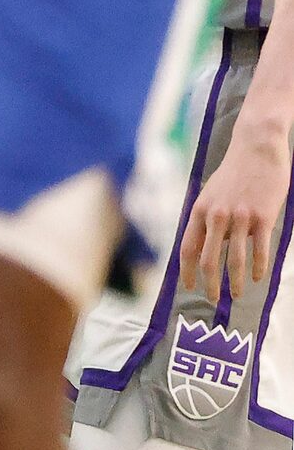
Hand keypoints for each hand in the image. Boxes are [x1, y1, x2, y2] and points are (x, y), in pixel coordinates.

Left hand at [183, 124, 289, 301]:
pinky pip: (259, 249)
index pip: (187, 247)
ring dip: (234, 282)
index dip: (186, 270)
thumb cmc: (235, 174)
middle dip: (209, 283)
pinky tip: (256, 278)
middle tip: (214, 300)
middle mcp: (216, 215)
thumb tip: (211, 247)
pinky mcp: (262, 217)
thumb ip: (211, 220)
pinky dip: (257, 267)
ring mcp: (240, 217)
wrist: (256, 149)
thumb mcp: (213, 195)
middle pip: (208, 259)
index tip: (189, 287)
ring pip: (234, 259)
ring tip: (236, 295)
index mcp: (200, 210)